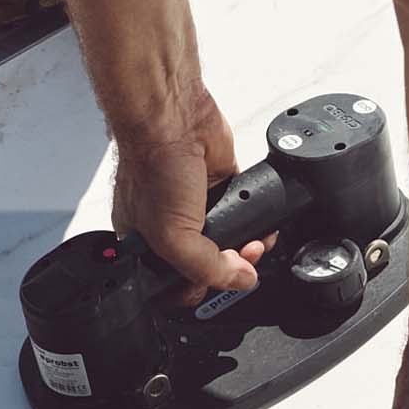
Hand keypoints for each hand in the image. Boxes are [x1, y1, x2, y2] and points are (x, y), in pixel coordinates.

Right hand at [112, 85, 267, 301]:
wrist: (173, 120)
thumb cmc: (154, 167)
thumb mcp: (173, 236)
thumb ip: (207, 268)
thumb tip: (241, 280)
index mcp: (146, 243)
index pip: (176, 282)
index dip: (200, 289)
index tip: (218, 286)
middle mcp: (171, 226)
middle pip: (208, 263)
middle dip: (230, 267)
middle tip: (241, 262)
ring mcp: (198, 206)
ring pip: (231, 240)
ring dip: (248, 247)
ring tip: (254, 243)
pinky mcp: (223, 185)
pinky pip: (246, 212)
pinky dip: (258, 219)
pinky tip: (261, 222)